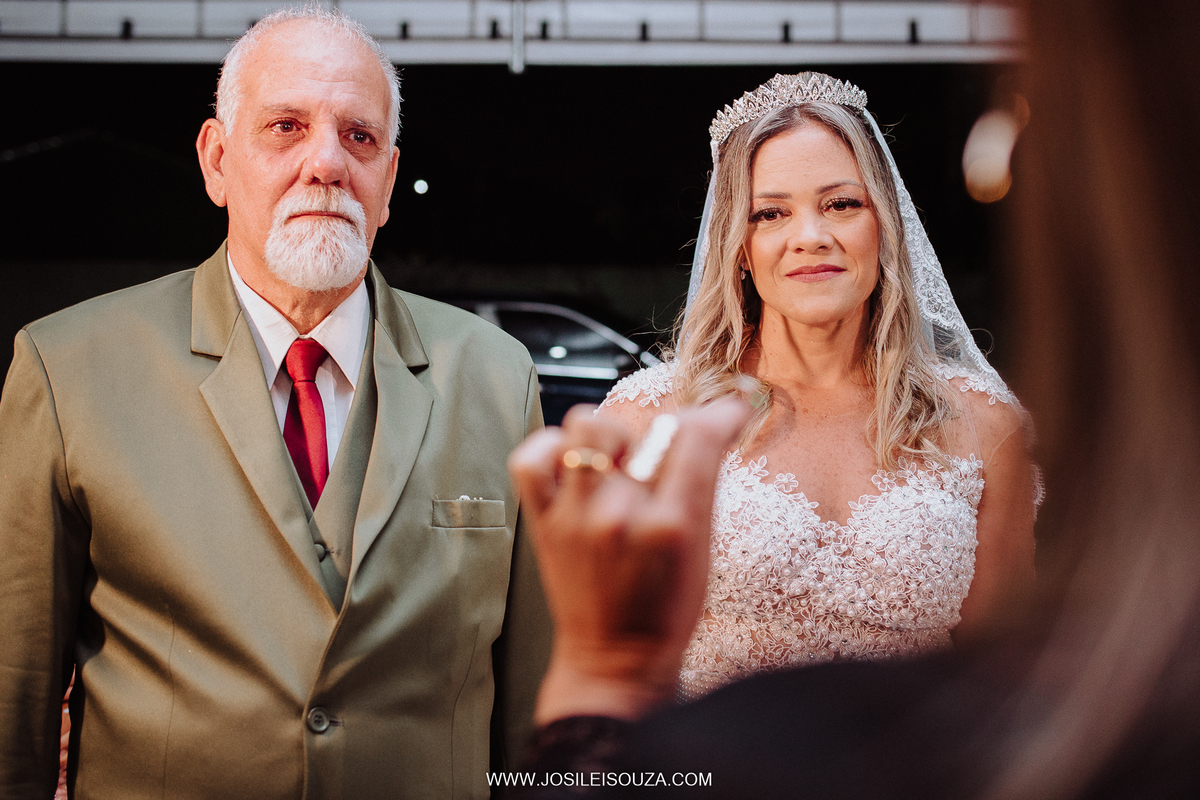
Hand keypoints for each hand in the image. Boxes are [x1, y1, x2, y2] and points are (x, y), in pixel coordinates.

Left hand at [509, 399, 749, 722]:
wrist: (614, 659)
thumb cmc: (663, 611)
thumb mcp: (701, 550)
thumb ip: (699, 487)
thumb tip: (706, 428)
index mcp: (673, 525)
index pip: (698, 436)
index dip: (720, 414)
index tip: (726, 413)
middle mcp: (620, 514)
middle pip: (647, 426)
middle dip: (666, 435)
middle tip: (663, 461)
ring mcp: (575, 516)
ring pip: (587, 425)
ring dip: (609, 436)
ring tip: (617, 464)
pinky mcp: (542, 521)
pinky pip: (532, 456)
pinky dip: (551, 448)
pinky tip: (572, 465)